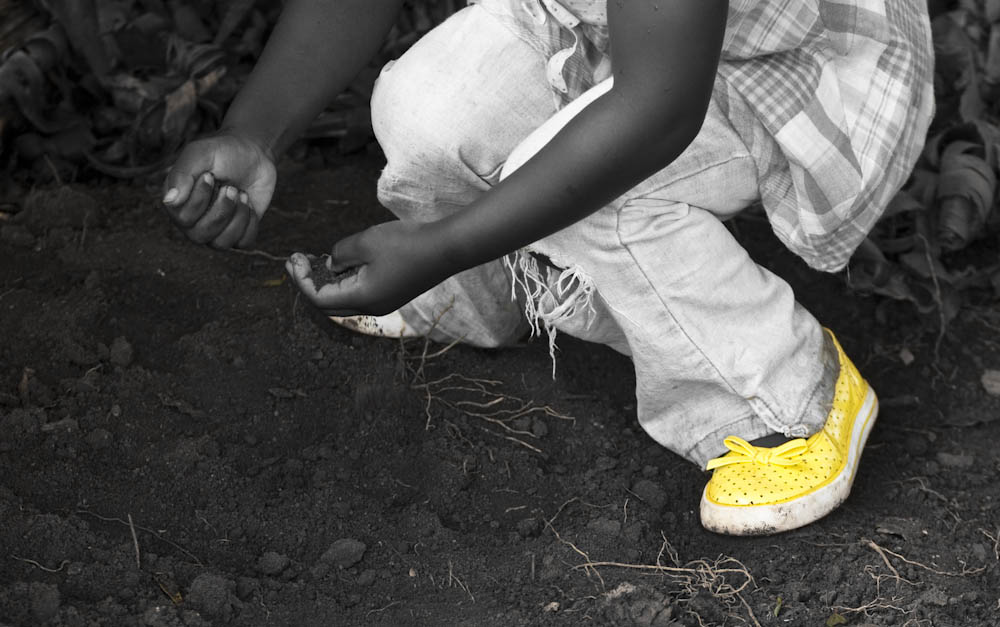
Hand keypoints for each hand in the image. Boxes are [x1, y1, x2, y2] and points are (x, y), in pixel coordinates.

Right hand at [161, 132, 276, 248]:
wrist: (254, 154)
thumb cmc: (222, 153)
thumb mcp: (200, 153)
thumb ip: (182, 174)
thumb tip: (169, 201)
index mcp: (178, 203)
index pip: (183, 218)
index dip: (200, 200)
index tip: (210, 176)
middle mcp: (193, 221)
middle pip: (201, 235)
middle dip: (221, 210)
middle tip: (231, 188)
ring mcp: (216, 230)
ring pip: (221, 243)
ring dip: (237, 216)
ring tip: (241, 194)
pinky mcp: (238, 233)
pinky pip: (243, 243)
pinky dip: (250, 222)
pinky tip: (248, 204)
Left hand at [285, 220, 458, 315]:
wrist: (445, 248)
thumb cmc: (406, 243)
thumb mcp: (365, 241)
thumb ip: (340, 253)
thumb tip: (331, 264)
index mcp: (362, 298)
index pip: (319, 298)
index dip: (301, 280)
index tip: (293, 259)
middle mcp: (371, 308)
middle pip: (329, 305)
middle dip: (309, 283)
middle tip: (295, 262)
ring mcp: (383, 303)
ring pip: (345, 299)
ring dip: (328, 281)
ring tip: (316, 259)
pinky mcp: (392, 294)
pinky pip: (360, 293)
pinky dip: (345, 280)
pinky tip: (342, 262)